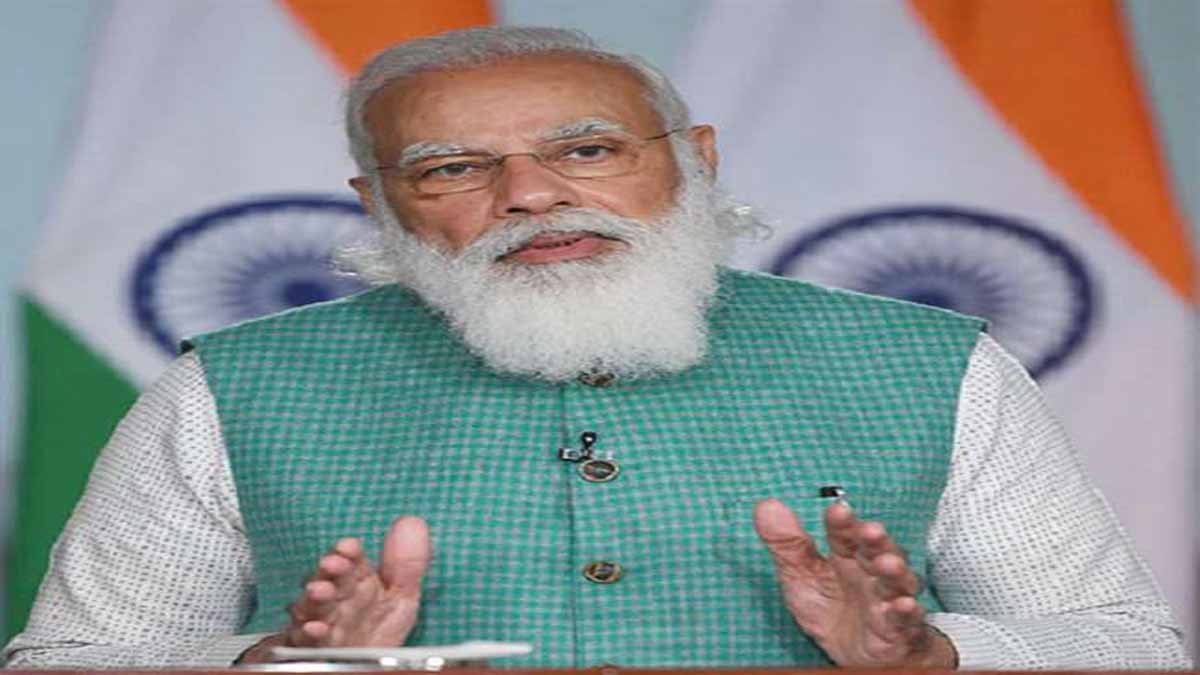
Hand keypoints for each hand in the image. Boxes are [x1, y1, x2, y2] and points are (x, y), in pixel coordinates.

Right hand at [238, 516, 431, 663]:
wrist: (359, 664)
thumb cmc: (378, 629)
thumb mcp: (401, 597)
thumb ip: (407, 564)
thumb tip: (412, 522)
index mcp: (358, 581)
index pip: (352, 560)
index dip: (349, 551)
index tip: (349, 546)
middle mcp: (336, 598)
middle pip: (330, 578)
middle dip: (330, 570)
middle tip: (332, 563)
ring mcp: (321, 621)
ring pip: (313, 605)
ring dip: (315, 598)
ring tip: (320, 590)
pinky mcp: (309, 646)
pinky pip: (305, 638)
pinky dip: (308, 632)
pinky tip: (315, 628)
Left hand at [753, 498, 956, 667]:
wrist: (855, 653)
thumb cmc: (830, 606)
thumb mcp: (799, 575)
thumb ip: (786, 543)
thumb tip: (766, 505)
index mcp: (847, 555)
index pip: (844, 534)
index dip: (842, 523)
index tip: (837, 511)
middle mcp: (871, 571)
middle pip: (876, 551)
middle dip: (875, 541)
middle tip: (870, 531)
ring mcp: (888, 598)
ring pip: (895, 581)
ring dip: (894, 571)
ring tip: (888, 563)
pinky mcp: (899, 628)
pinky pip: (905, 619)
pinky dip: (906, 612)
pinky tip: (905, 605)